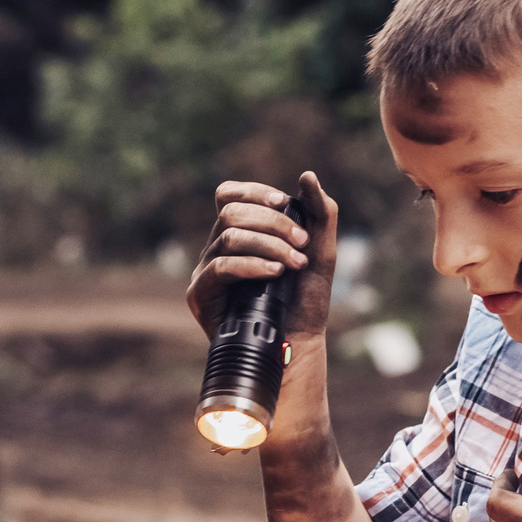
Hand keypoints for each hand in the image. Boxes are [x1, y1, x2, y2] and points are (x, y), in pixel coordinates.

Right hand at [185, 171, 337, 342]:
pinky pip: (220, 267)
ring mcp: (205, 270)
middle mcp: (217, 248)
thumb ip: (319, 212)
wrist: (297, 345)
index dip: (254, 192)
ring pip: (229, 237)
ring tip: (295, 263)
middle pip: (232, 212)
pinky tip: (275, 272)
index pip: (229, 195)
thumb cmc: (306, 300)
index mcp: (238, 232)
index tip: (283, 201)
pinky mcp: (200, 294)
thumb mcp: (321, 250)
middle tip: (302, 243)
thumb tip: (307, 176)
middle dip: (273, 222)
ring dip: (269, 245)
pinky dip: (251, 265)